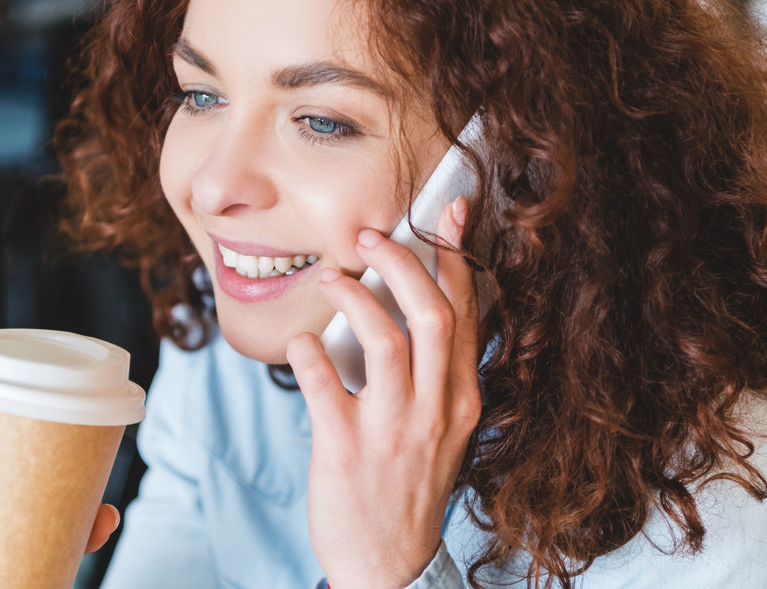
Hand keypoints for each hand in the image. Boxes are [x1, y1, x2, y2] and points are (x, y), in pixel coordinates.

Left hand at [286, 198, 481, 587]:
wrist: (388, 565)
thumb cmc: (407, 486)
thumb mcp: (440, 429)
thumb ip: (432, 374)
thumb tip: (408, 305)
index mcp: (462, 400)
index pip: (467, 313)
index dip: (455, 256)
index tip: (446, 213)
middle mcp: (435, 411)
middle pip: (433, 314)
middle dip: (403, 261)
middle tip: (370, 236)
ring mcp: (392, 430)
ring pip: (385, 339)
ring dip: (354, 295)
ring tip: (331, 277)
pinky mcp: (344, 448)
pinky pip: (324, 383)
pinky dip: (308, 352)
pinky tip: (299, 343)